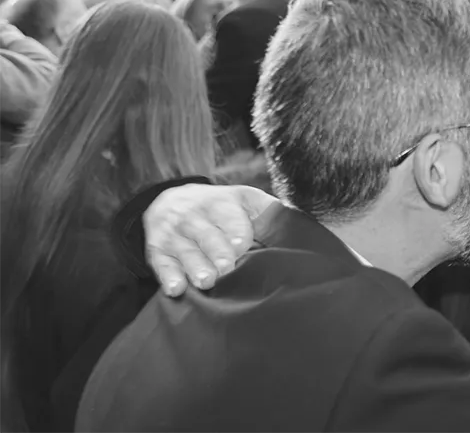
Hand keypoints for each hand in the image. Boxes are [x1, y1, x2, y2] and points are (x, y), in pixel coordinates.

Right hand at [144, 184, 276, 296]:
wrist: (171, 200)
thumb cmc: (219, 207)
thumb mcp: (243, 199)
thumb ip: (267, 210)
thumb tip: (293, 225)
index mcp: (220, 202)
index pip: (228, 216)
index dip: (236, 230)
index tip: (242, 244)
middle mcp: (194, 216)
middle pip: (207, 235)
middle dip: (217, 251)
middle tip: (227, 268)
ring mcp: (174, 234)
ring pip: (185, 251)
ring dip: (195, 266)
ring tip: (206, 281)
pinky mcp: (157, 250)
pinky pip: (161, 264)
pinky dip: (168, 277)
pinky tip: (176, 288)